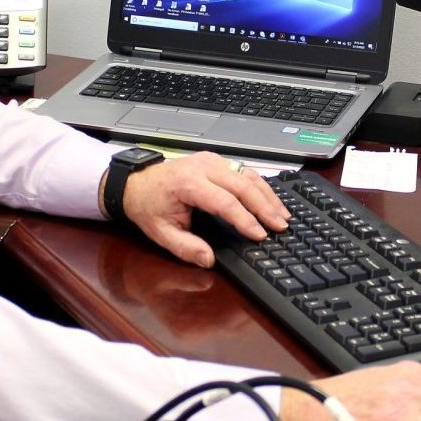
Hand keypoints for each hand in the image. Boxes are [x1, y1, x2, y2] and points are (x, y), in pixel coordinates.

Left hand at [120, 151, 289, 266]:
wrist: (136, 182)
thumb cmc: (149, 205)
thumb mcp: (160, 233)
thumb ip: (185, 248)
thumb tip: (208, 260)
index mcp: (188, 183)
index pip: (225, 202)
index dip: (245, 219)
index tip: (259, 235)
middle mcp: (203, 167)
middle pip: (243, 185)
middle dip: (265, 207)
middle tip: (281, 226)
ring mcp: (212, 161)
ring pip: (248, 175)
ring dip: (268, 196)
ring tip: (283, 216)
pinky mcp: (217, 161)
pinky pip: (244, 172)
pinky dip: (261, 187)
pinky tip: (272, 202)